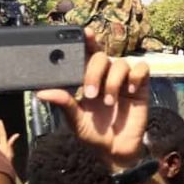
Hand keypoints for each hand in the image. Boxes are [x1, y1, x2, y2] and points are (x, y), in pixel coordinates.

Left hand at [37, 30, 149, 169]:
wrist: (116, 150)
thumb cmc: (94, 134)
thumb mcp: (75, 120)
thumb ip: (63, 103)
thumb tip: (41, 92)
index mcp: (89, 79)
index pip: (87, 54)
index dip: (87, 41)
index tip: (84, 33)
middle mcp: (106, 75)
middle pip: (102, 57)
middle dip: (95, 73)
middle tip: (90, 94)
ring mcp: (124, 80)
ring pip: (121, 63)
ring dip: (112, 81)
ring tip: (108, 102)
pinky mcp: (140, 86)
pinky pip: (141, 68)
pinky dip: (135, 76)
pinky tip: (130, 90)